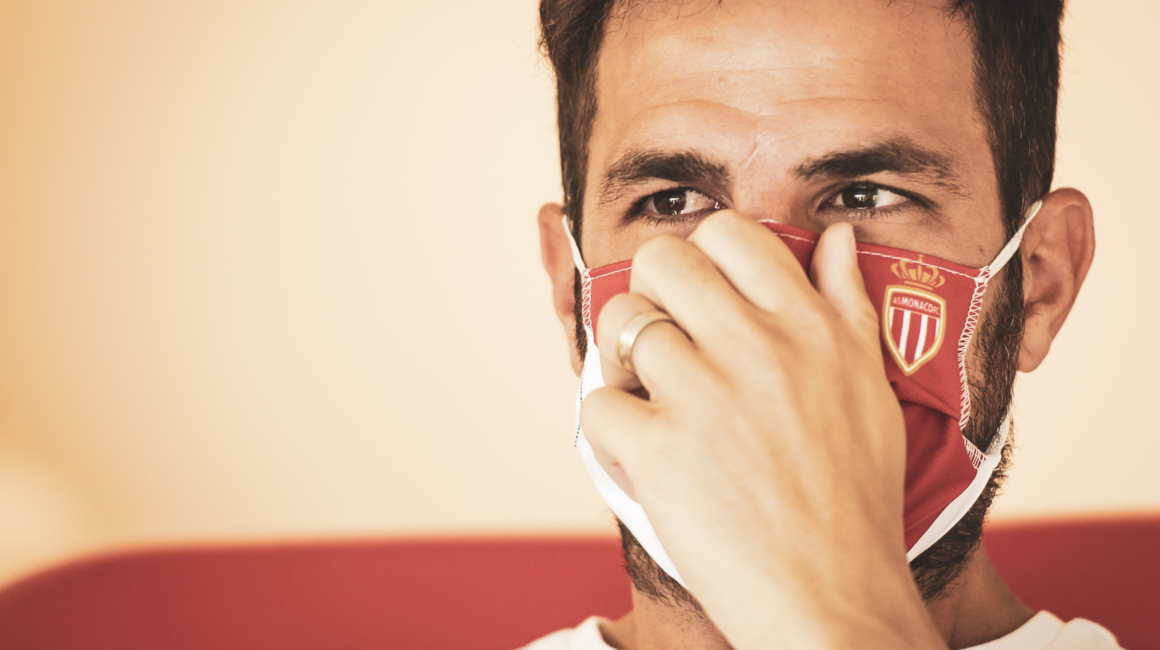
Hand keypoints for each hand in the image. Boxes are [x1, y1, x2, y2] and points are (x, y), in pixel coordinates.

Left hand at [581, 212, 945, 648]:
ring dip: (622, 360)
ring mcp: (704, 396)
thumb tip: (837, 237)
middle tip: (663, 342)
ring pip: (619, 323)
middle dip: (650, 295)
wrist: (834, 598)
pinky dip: (611, 432)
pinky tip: (643, 456)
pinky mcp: (658, 450)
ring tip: (649, 399)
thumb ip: (849, 305)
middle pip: (662, 261)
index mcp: (810, 327)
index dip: (703, 257)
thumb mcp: (871, 390)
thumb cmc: (854, 501)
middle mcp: (756, 347)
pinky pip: (599, 404)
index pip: (731, 234)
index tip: (703, 297)